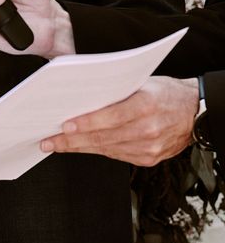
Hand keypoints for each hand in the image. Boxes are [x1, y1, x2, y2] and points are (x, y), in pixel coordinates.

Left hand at [40, 76, 198, 166]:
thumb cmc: (166, 93)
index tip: (64, 126)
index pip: (111, 116)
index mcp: (147, 105)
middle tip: (48, 140)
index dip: (86, 123)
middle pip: (103, 137)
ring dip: (78, 147)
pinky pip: (115, 155)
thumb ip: (115, 91)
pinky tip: (79, 146)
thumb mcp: (143, 83)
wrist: (195, 113)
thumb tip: (81, 96)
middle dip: (71, 140)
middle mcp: (149, 129)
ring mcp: (149, 147)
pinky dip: (95, 150)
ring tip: (57, 144)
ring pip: (105, 149)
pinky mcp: (148, 159)